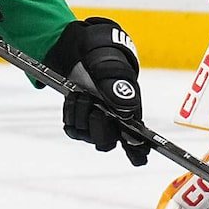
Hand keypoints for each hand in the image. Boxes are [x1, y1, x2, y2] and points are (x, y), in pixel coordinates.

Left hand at [48, 17, 149, 165]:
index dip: (138, 151)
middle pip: (107, 142)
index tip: (138, 157)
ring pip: (87, 136)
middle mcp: (114, 121)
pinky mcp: (79, 120)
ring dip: (81, 115)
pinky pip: (73, 129)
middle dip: (99, 127)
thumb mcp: (111, 66)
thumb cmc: (102, 57)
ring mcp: (95, 121)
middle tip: (95, 108)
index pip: (138, 139)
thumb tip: (127, 109)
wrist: (80, 51)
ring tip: (81, 93)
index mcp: (131, 110)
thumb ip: (119, 87)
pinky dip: (70, 114)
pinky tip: (74, 98)